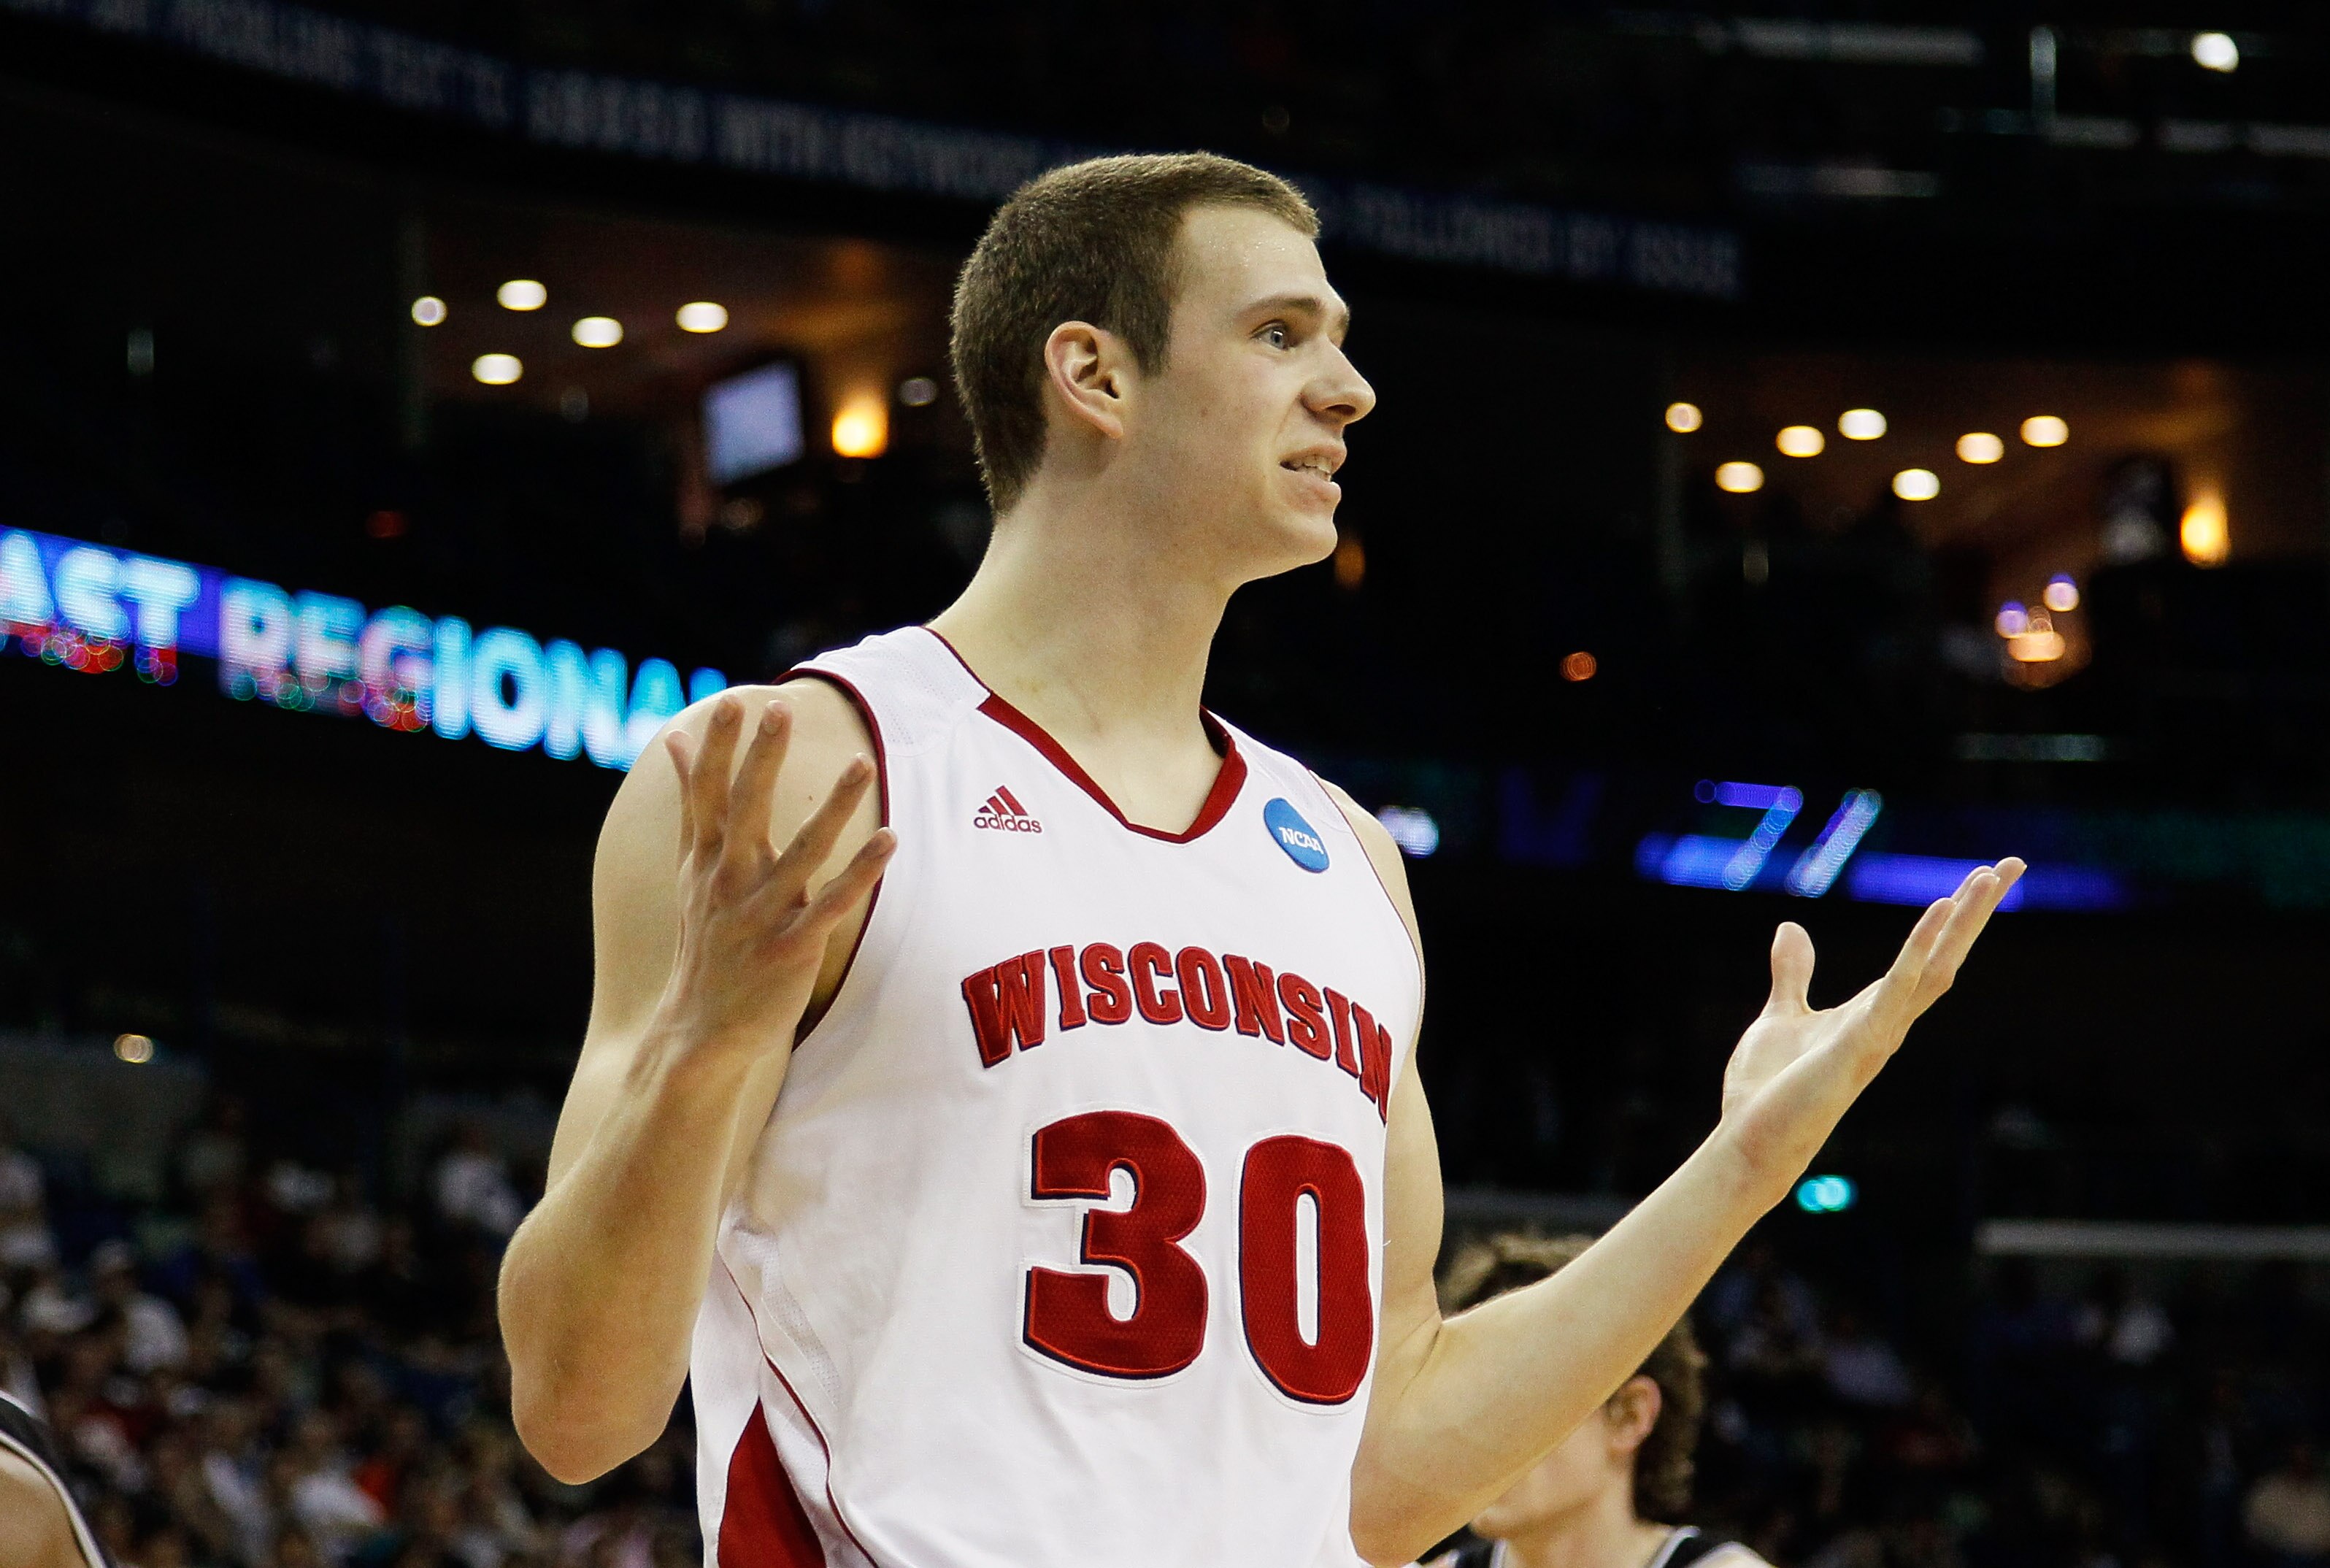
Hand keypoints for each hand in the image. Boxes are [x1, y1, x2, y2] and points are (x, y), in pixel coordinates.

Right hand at [655, 695, 894, 1061]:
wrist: (700, 1028)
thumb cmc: (705, 939)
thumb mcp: (690, 870)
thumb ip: (690, 803)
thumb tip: (674, 740)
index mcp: (706, 861)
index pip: (707, 794)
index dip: (718, 748)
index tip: (733, 702)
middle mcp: (729, 882)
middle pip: (746, 810)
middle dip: (762, 759)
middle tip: (780, 709)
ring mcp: (761, 914)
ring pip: (802, 852)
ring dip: (834, 807)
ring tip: (863, 763)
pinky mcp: (792, 947)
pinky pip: (833, 903)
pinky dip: (861, 871)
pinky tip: (889, 839)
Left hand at [1716, 859, 2024, 1197]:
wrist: (1750, 1142)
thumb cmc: (1767, 1091)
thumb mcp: (1780, 1016)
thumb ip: (1792, 975)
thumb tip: (1790, 929)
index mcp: (1872, 1012)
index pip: (1925, 957)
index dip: (1953, 918)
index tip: (1980, 876)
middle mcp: (1887, 1021)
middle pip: (1945, 956)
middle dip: (1977, 911)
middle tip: (2012, 864)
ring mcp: (1880, 1034)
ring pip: (1935, 968)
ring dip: (1962, 922)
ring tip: (1989, 876)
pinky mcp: (1861, 1043)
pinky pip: (1898, 988)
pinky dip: (1919, 948)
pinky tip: (1940, 911)